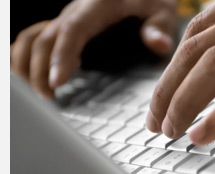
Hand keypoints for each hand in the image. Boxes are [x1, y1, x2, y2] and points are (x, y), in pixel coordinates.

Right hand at [11, 0, 176, 97]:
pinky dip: (28, 55)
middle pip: (45, 38)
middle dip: (39, 69)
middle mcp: (76, 12)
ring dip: (28, 63)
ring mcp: (68, 19)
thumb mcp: (161, 8)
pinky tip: (36, 74)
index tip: (57, 81)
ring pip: (34, 37)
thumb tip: (160, 45)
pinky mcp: (66, 25)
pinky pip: (37, 36)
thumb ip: (158, 26)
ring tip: (39, 91)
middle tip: (47, 97)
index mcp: (96, 7)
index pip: (72, 31)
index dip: (61, 56)